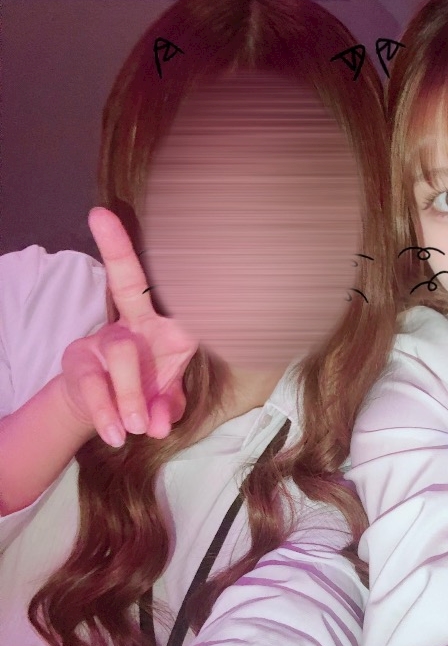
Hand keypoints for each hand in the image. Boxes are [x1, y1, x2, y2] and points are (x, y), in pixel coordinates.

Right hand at [60, 207, 198, 446]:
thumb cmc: (147, 387)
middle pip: (128, 286)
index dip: (142, 249)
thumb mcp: (167, 394)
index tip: (111, 210)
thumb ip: (171, 404)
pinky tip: (121, 435)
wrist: (108, 415)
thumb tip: (161, 424)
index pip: (160, 281)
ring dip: (132, 394)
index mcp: (160, 321)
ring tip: (137, 428)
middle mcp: (130, 322)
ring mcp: (100, 341)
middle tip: (104, 234)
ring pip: (120, 352)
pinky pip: (96, 387)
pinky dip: (112, 415)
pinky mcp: (79, 366)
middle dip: (118, 249)